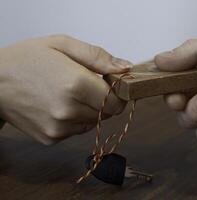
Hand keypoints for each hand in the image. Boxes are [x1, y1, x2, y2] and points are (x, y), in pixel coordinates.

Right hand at [0, 35, 131, 144]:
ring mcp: (59, 128)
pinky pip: (76, 130)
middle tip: (87, 85)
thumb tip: (125, 68)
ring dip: (89, 109)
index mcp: (76, 84)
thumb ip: (98, 57)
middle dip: (104, 99)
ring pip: (93, 122)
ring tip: (69, 93)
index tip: (110, 83)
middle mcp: (68, 111)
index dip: (118, 92)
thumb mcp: (63, 45)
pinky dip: (75, 119)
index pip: (117, 101)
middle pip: (108, 113)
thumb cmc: (25, 59)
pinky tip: (59, 104)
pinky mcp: (50, 138)